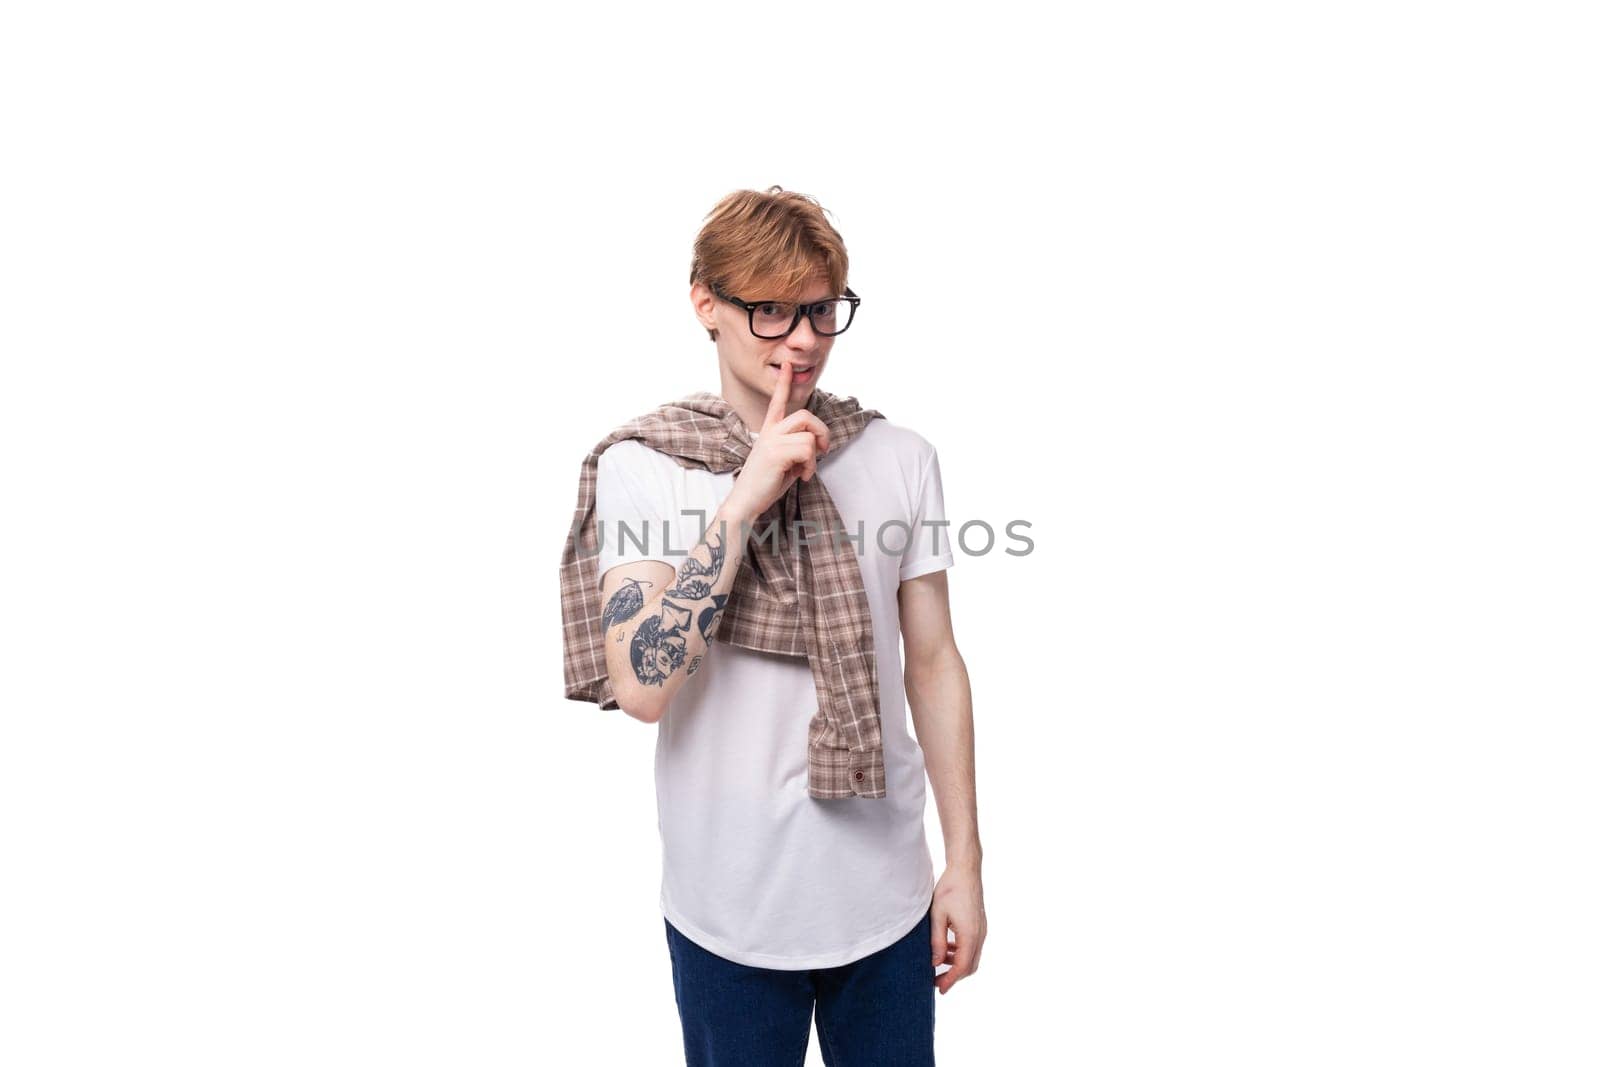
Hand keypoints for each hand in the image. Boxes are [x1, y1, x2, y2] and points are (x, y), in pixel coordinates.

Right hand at [725, 360, 831, 519]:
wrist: (745, 502)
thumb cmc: (765, 484)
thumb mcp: (784, 461)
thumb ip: (797, 448)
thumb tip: (816, 445)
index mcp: (768, 431)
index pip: (777, 401)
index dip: (784, 382)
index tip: (788, 364)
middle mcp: (769, 432)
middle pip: (805, 415)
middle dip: (822, 431)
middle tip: (824, 449)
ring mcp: (772, 441)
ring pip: (809, 435)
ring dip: (815, 456)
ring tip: (805, 471)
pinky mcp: (776, 453)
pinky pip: (808, 450)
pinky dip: (811, 466)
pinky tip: (801, 477)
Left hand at [931, 863, 985, 994]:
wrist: (965, 870)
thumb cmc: (949, 889)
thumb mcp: (937, 915)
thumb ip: (937, 941)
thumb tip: (936, 963)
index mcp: (970, 935)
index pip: (962, 967)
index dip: (950, 980)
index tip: (939, 989)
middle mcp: (980, 935)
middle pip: (970, 966)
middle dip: (954, 976)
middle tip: (936, 980)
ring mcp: (982, 929)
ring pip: (972, 957)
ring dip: (957, 964)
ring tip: (938, 963)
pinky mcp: (979, 924)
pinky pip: (973, 946)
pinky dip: (961, 952)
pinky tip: (947, 948)